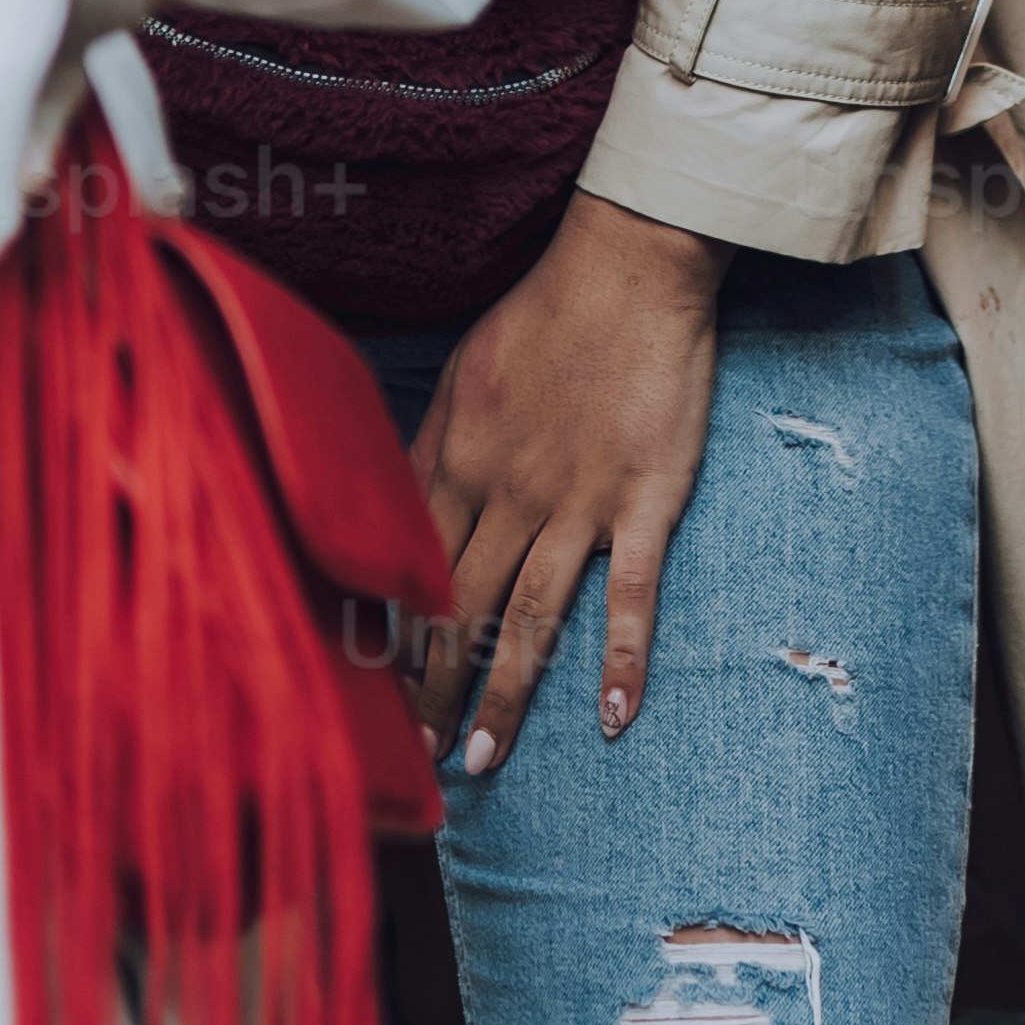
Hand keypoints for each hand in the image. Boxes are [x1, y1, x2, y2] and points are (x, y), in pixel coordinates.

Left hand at [411, 193, 723, 771]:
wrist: (631, 266)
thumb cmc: (544, 313)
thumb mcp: (460, 375)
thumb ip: (431, 449)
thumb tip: (398, 512)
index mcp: (456, 461)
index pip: (412, 568)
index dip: (394, 635)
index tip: (378, 690)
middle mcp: (508, 492)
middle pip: (461, 608)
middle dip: (433, 687)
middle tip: (418, 755)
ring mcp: (579, 502)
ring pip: (531, 617)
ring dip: (506, 695)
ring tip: (482, 758)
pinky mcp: (645, 501)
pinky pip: (631, 594)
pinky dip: (623, 661)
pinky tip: (616, 719)